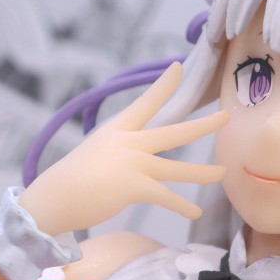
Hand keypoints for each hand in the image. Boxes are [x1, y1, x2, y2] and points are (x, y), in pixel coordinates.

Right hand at [19, 62, 225, 235]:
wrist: (53, 197)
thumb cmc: (71, 179)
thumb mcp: (95, 151)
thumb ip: (119, 149)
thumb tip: (135, 156)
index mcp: (117, 129)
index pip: (145, 103)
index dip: (164, 85)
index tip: (178, 67)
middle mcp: (128, 143)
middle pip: (174, 131)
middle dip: (203, 125)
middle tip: (226, 116)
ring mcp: (133, 164)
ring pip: (177, 168)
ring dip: (203, 172)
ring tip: (223, 173)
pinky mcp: (134, 187)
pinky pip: (167, 196)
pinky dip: (182, 206)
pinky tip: (195, 212)